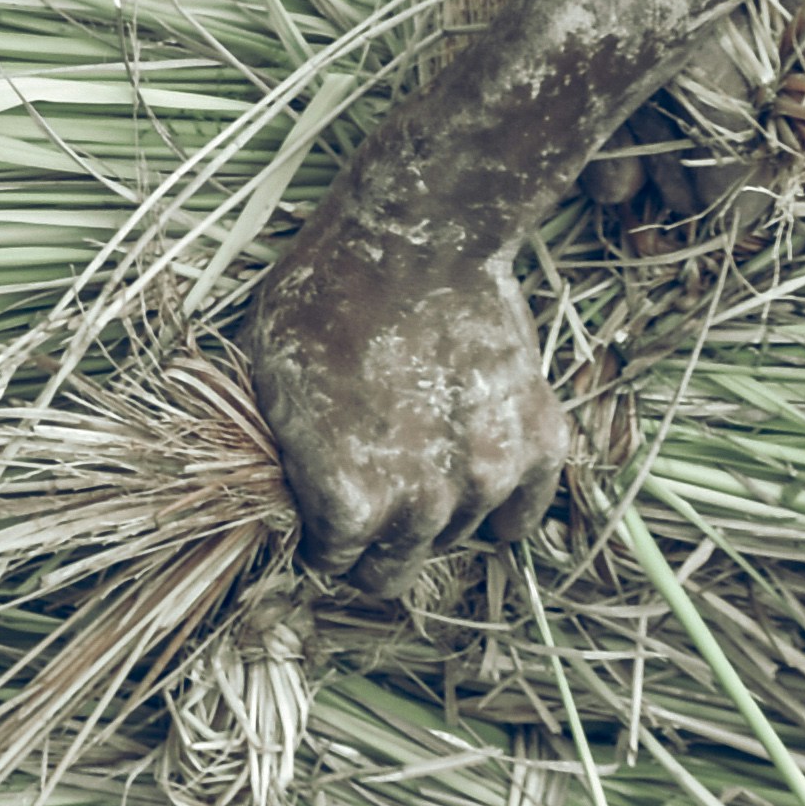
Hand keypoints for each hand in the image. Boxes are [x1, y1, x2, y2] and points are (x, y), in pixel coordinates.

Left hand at [240, 221, 576, 591]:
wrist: (419, 234)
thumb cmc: (326, 296)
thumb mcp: (264, 379)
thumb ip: (282, 457)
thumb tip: (281, 496)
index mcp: (348, 500)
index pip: (331, 563)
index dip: (320, 535)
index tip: (321, 507)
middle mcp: (421, 508)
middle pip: (394, 571)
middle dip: (375, 547)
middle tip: (370, 499)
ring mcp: (487, 480)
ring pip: (455, 538)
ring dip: (436, 514)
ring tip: (418, 457)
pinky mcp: (539, 446)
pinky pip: (526, 513)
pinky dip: (506, 504)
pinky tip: (478, 473)